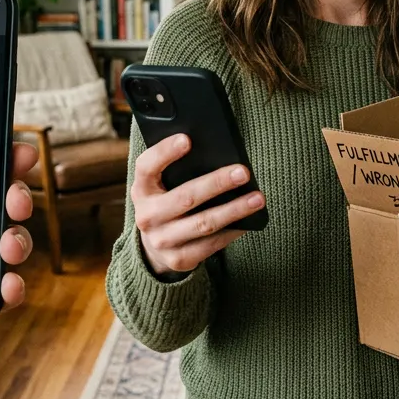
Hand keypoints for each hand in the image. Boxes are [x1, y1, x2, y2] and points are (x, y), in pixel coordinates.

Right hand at [132, 133, 263, 276]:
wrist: (155, 247)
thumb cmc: (167, 202)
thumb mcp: (162, 185)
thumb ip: (178, 170)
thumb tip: (217, 153)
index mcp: (141, 189)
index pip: (146, 167)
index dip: (164, 152)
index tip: (187, 139)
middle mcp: (147, 216)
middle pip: (185, 197)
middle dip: (217, 183)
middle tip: (243, 172)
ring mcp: (162, 240)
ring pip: (203, 223)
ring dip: (234, 210)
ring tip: (257, 198)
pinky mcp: (179, 259)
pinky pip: (212, 244)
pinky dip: (233, 230)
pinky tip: (249, 220)